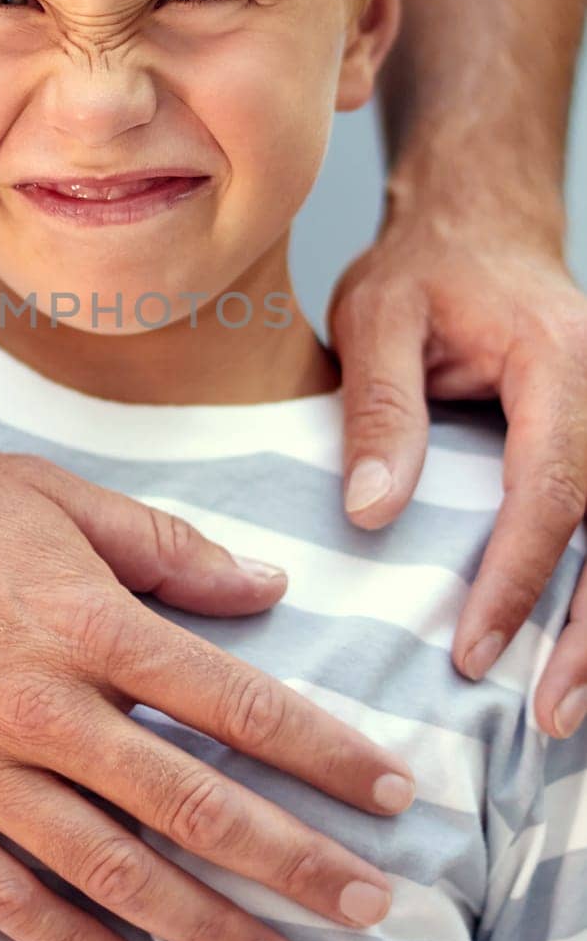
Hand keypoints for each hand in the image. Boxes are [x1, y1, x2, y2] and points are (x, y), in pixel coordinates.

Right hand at [0, 428, 416, 940]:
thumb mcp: (45, 493)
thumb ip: (161, 546)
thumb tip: (266, 585)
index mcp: (84, 618)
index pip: (238, 703)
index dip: (325, 753)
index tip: (390, 793)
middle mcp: (40, 706)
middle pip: (194, 803)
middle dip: (295, 860)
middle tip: (372, 903)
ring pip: (111, 868)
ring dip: (204, 923)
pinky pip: (0, 896)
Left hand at [328, 207, 586, 737]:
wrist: (480, 224)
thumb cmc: (425, 267)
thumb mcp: (376, 315)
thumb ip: (379, 409)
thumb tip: (373, 515)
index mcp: (558, 361)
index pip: (552, 486)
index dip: (519, 576)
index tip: (473, 649)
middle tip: (547, 716)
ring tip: (563, 712)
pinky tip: (574, 652)